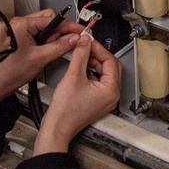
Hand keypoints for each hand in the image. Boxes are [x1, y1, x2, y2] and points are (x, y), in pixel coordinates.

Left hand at [0, 9, 82, 100]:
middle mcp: (17, 24)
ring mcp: (16, 31)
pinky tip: (44, 51)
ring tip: (51, 50)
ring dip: (51, 38)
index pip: (52, 19)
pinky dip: (43, 42)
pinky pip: (35, 35)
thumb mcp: (39, 59)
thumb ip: (60, 47)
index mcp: (21, 24)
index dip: (68, 27)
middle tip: (67, 42)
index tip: (79, 31)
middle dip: (59, 32)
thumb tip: (73, 39)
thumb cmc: (7, 73)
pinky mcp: (17, 39)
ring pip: (42, 28)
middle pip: (47, 20)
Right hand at [34, 30, 121, 153]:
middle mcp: (111, 95)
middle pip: (110, 66)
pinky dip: (90, 73)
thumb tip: (85, 42)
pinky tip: (79, 69)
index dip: (99, 48)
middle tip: (85, 47)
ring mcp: (104, 99)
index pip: (110, 60)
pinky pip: (98, 82)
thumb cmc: (66, 111)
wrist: (57, 127)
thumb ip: (81, 55)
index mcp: (111, 89)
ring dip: (93, 63)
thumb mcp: (73, 76)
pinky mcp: (96, 101)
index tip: (89, 41)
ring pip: (104, 73)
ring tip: (80, 57)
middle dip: (97, 55)